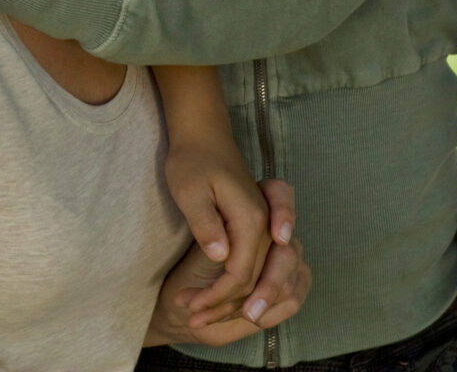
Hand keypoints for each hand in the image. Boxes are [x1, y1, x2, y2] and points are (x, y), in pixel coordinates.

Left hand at [164, 137, 270, 315]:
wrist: (203, 134)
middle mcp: (266, 224)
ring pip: (260, 276)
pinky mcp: (260, 225)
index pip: (240, 272)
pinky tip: (221, 298)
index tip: (190, 307)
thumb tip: (222, 257)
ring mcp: (266, 225)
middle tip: (194, 322)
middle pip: (255, 280)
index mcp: (251, 217)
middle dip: (225, 306)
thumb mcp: (190, 191)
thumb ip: (206, 224)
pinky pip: (260, 264)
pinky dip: (242, 286)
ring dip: (234, 301)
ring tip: (202, 316)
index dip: (216, 296)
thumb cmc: (192, 160)